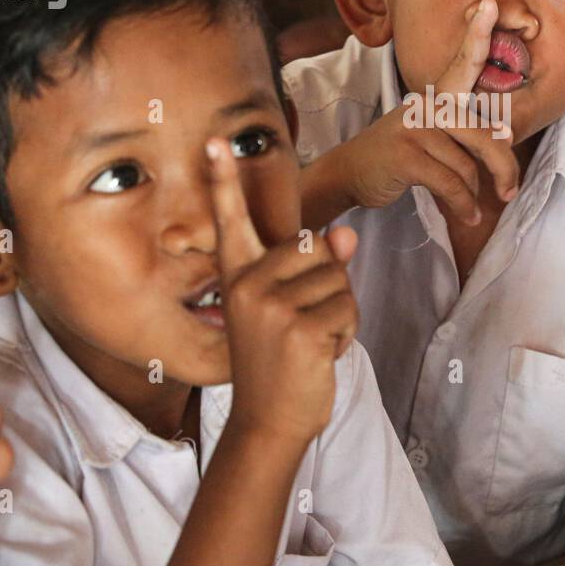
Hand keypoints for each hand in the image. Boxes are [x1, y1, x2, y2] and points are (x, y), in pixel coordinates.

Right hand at [206, 139, 358, 446]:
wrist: (269, 423)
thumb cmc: (280, 364)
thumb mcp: (290, 308)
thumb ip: (315, 267)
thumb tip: (347, 232)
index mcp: (238, 277)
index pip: (232, 222)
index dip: (224, 180)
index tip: (217, 142)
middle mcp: (247, 285)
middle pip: (317, 248)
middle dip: (328, 285)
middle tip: (303, 327)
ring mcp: (272, 306)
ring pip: (339, 279)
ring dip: (339, 313)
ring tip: (310, 343)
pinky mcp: (299, 327)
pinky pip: (348, 308)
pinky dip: (346, 334)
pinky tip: (319, 356)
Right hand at [323, 0, 520, 225]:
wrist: (349, 173)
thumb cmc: (398, 155)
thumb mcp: (428, 134)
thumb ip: (461, 132)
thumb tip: (505, 142)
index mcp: (436, 97)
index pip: (462, 63)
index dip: (477, 36)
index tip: (491, 6)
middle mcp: (427, 106)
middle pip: (483, 135)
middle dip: (503, 167)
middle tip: (508, 191)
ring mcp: (415, 128)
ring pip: (467, 166)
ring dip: (472, 194)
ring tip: (471, 207)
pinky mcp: (406, 155)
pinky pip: (450, 183)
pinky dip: (462, 204)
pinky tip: (466, 214)